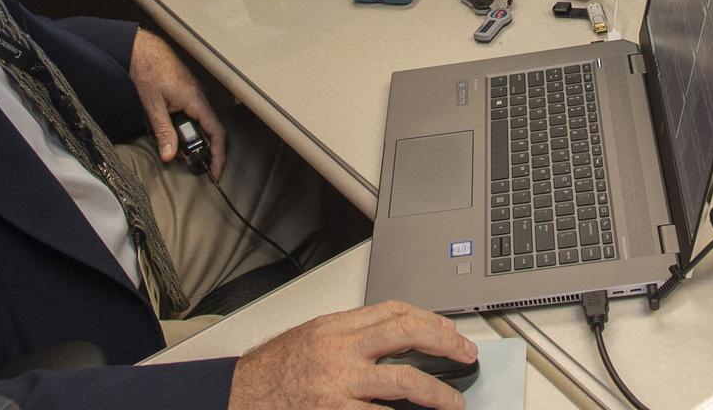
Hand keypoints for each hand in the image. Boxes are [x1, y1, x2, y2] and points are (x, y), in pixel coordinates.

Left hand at [128, 29, 226, 178]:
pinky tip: (175, 131)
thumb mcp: (153, 105)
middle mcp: (199, 96)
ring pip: (202, 121)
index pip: (216, 132)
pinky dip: (189, 126)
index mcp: (196, 100)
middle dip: (204, 149)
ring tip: (181, 150)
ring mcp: (194, 92)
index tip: (215, 171)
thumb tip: (169, 155)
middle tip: (195, 165)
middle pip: (210, 129)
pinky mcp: (186, 90)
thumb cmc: (148, 70)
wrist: (141, 49)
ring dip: (194, 137)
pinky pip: (194, 112)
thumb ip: (163, 132)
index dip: (218, 154)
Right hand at [228, 301, 477, 409]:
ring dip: (436, 391)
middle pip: (404, 334)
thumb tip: (396, 339)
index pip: (394, 311)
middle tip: (466, 354)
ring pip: (403, 380)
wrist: (247, 394)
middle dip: (443, 342)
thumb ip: (352, 335)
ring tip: (453, 401)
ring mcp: (342, 383)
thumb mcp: (315, 336)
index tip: (450, 331)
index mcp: (337, 326)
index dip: (429, 319)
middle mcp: (342, 349)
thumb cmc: (278, 368)